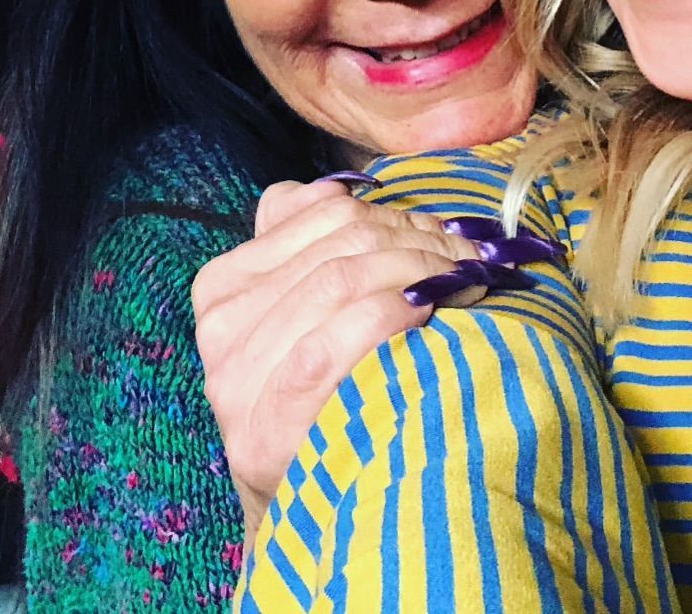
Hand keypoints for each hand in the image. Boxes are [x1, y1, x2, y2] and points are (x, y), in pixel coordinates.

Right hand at [191, 174, 559, 552]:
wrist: (305, 503)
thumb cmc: (322, 394)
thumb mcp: (304, 309)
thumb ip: (312, 241)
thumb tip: (351, 189)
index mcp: (225, 282)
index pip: (326, 213)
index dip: (399, 213)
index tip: (449, 232)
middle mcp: (219, 325)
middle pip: (343, 245)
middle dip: (421, 242)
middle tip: (472, 257)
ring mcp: (234, 379)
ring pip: (340, 281)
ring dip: (420, 272)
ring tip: (466, 282)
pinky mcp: (261, 426)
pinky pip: (328, 345)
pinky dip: (387, 316)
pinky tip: (425, 315)